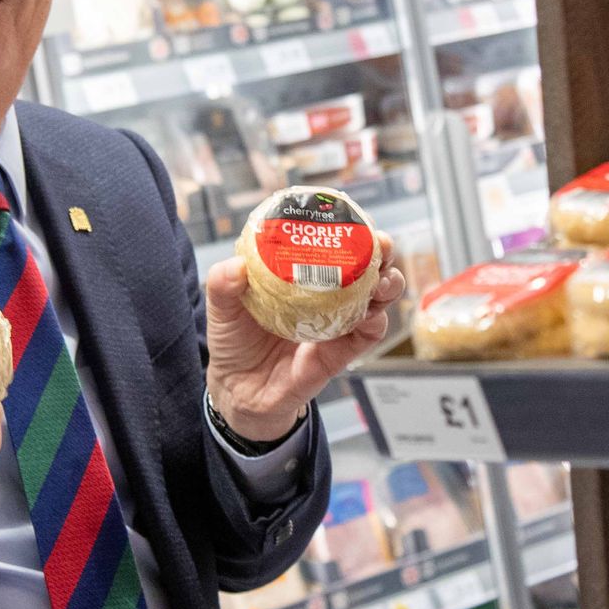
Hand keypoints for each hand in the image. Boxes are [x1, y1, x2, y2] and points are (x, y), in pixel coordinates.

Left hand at [205, 235, 405, 442]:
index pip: (332, 247)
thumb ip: (223, 285)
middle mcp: (323, 297)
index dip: (350, 230)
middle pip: (364, 270)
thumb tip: (235, 266)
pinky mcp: (336, 355)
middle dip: (380, 255)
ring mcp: (333, 325)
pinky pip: (363, 340)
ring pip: (373, 301)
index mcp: (300, 277)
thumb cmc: (234, 341)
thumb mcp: (223, 308)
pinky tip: (372, 317)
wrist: (237, 390)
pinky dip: (373, 326)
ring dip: (386, 287)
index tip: (357, 218)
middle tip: (382, 245)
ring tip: (383, 281)